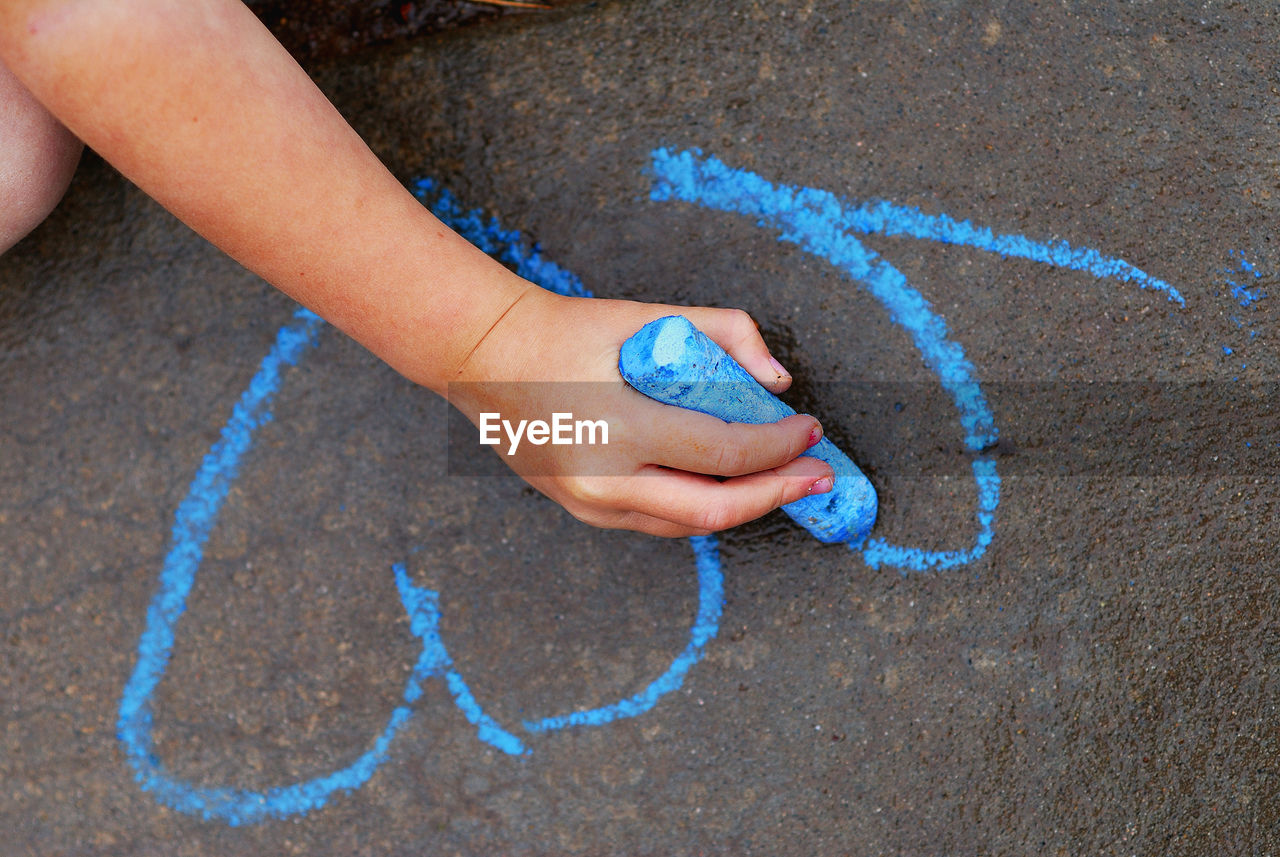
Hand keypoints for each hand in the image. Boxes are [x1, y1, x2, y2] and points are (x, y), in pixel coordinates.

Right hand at [447, 280, 833, 536]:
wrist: (488, 358)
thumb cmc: (570, 332)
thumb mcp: (648, 316)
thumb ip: (723, 334)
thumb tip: (776, 382)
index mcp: (620, 426)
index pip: (723, 451)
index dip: (779, 446)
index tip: (810, 429)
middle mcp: (604, 478)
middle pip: (713, 508)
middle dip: (776, 494)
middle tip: (817, 477)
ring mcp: (589, 503)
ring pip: (687, 525)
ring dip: (742, 506)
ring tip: (781, 482)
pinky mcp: (583, 511)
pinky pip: (657, 522)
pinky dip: (700, 506)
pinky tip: (728, 486)